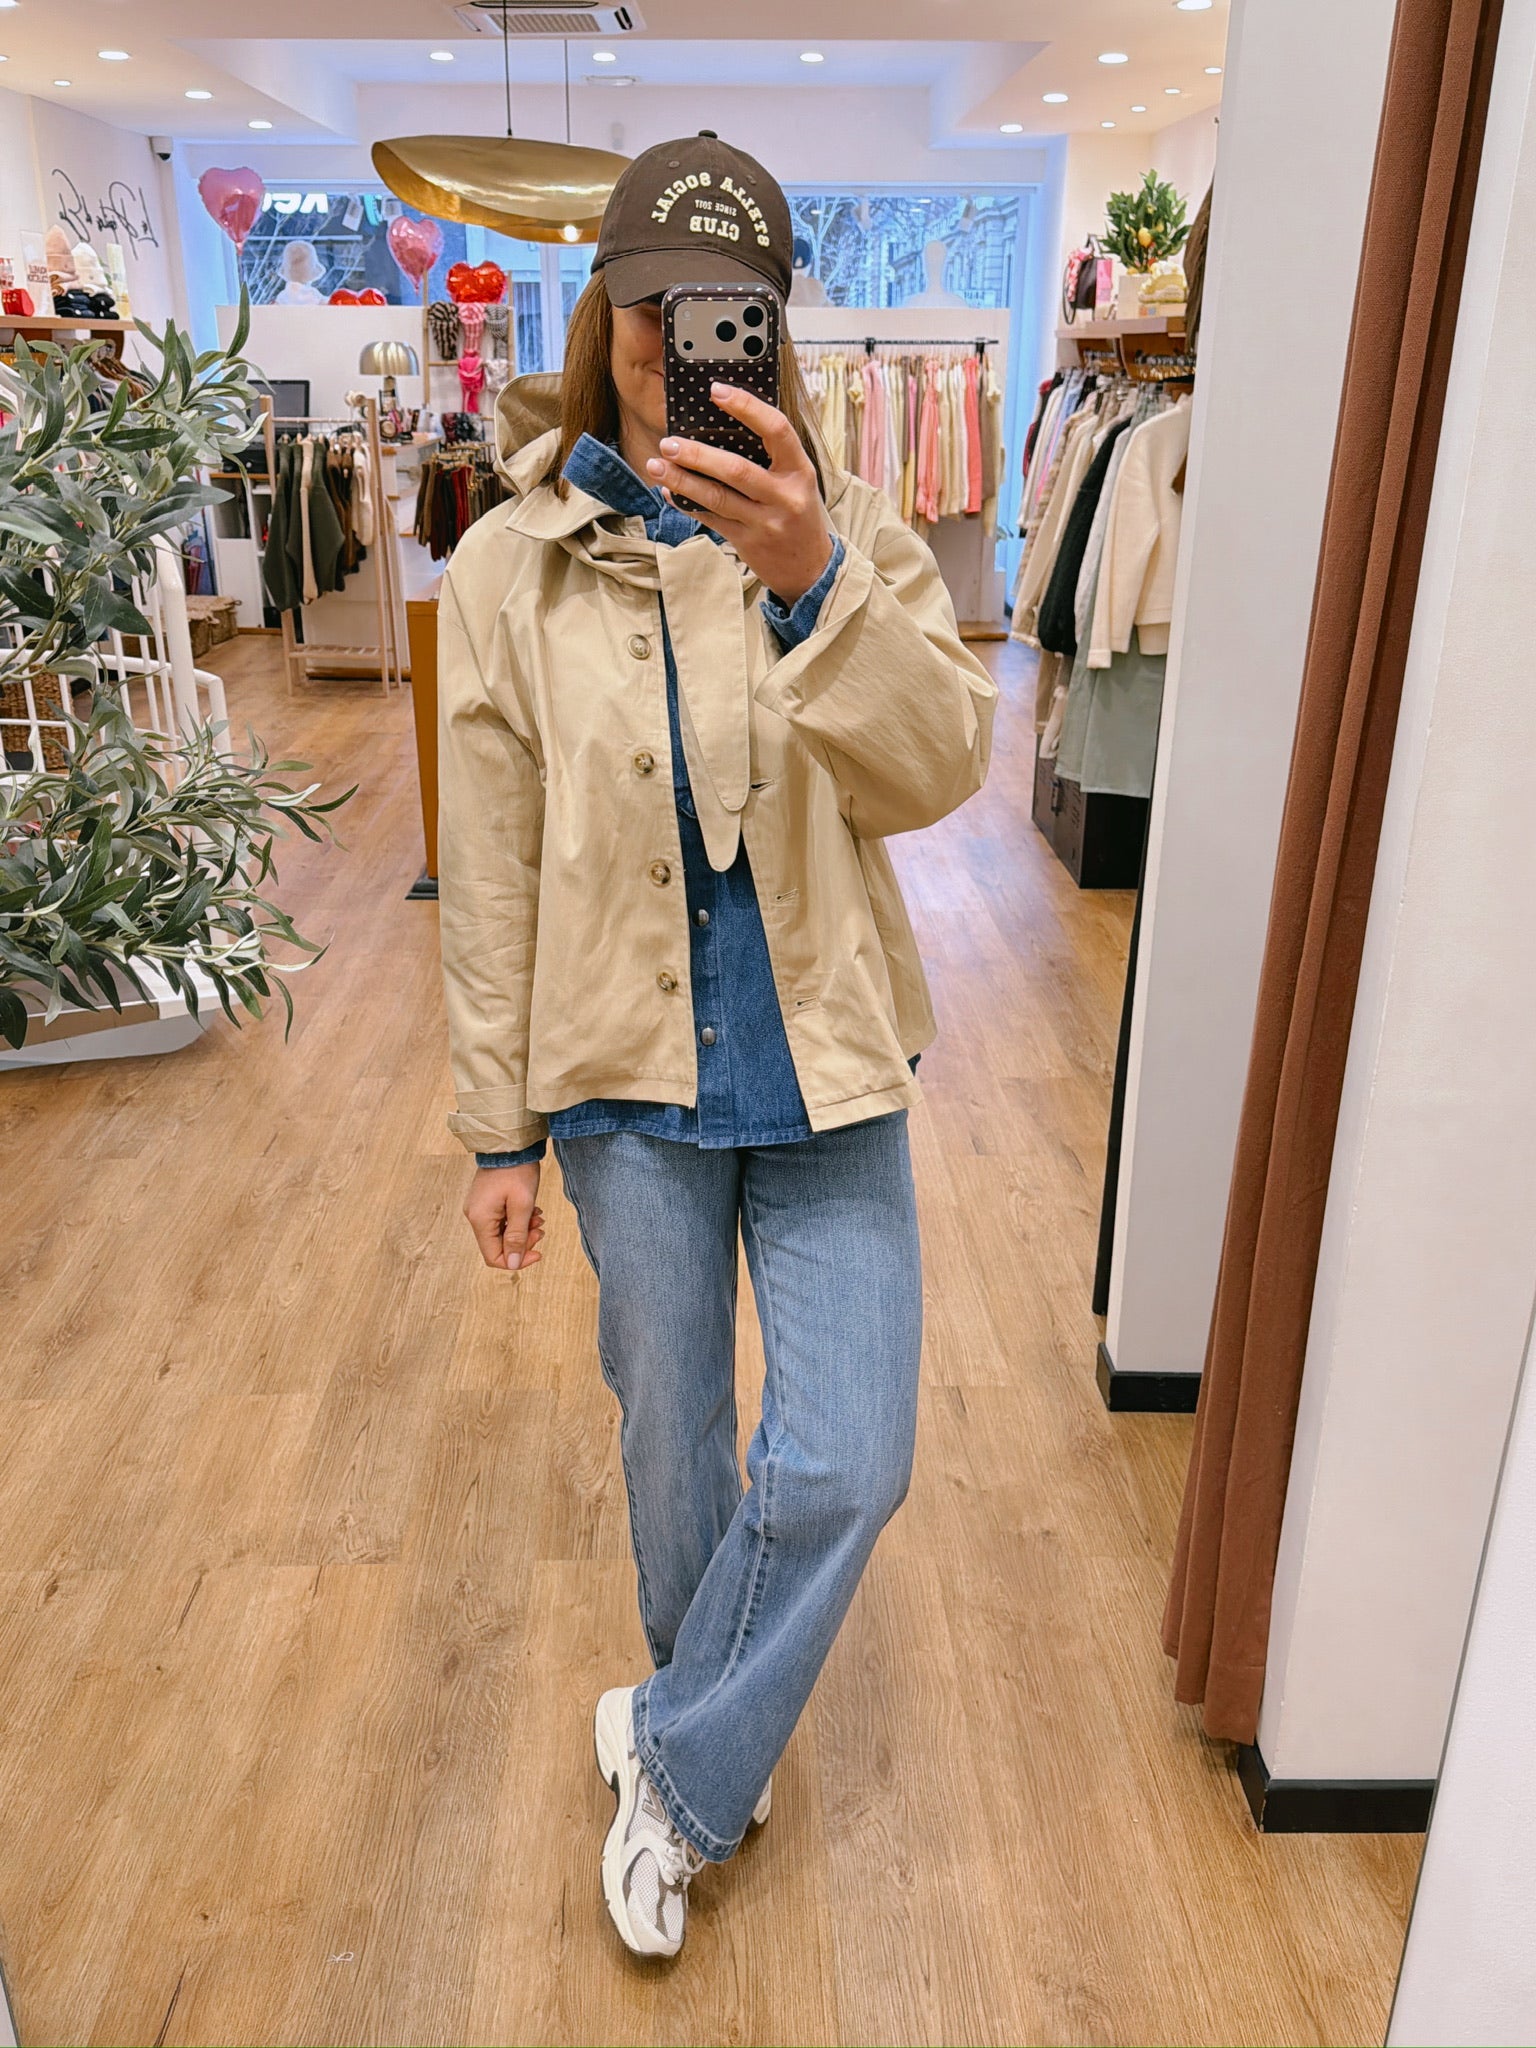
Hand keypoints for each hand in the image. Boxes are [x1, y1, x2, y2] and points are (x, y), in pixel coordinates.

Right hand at [464, 1162, 545, 1272]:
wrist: (510, 1144)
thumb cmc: (517, 1171)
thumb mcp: (522, 1206)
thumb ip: (517, 1236)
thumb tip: (512, 1264)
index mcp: (480, 1220)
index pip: (493, 1256)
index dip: (516, 1260)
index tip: (538, 1252)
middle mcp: (475, 1216)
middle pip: (498, 1245)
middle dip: (522, 1242)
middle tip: (540, 1229)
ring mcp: (479, 1208)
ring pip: (501, 1233)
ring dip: (522, 1230)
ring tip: (538, 1217)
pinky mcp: (485, 1202)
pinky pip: (501, 1221)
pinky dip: (517, 1220)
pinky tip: (531, 1211)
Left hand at [647, 383, 835, 606]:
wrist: (811, 567)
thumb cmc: (799, 512)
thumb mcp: (796, 480)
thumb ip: (771, 455)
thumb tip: (722, 422)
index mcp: (800, 470)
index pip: (776, 429)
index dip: (746, 407)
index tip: (717, 390)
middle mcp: (785, 496)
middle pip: (736, 469)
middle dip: (697, 454)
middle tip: (668, 441)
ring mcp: (766, 522)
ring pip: (717, 497)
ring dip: (682, 480)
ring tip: (657, 465)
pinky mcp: (748, 542)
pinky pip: (712, 519)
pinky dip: (687, 504)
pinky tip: (669, 492)